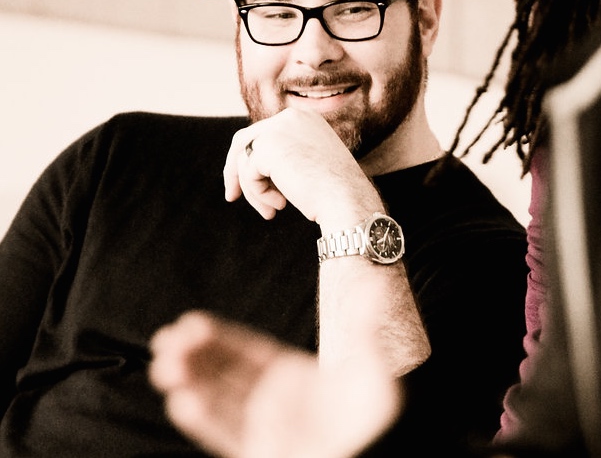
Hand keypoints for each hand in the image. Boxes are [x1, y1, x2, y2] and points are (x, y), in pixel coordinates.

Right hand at [149, 311, 401, 457]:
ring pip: (219, 400)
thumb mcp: (372, 368)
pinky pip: (226, 435)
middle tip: (166, 340)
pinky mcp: (260, 454)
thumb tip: (374, 282)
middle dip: (194, 356)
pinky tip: (183, 400)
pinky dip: (204, 419)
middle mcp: (272, 401)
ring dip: (191, 382)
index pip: (245, 351)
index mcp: (290, 375)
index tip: (191, 322)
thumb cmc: (377, 419)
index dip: (217, 337)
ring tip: (163, 366)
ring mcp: (264, 429)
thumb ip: (363, 327)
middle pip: (224, 373)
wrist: (377, 456)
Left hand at [223, 108, 382, 230]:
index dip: (252, 157)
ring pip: (245, 160)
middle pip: (245, 139)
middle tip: (232, 196)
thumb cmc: (335, 192)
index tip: (245, 183)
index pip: (265, 132)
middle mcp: (291, 116)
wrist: (348, 200)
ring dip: (253, 190)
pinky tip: (279, 206)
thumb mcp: (310, 165)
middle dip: (236, 170)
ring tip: (271, 211)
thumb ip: (285, 157)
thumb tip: (252, 165)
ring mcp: (278, 129)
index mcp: (305, 117)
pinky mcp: (268, 147)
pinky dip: (257, 194)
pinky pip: (248, 173)